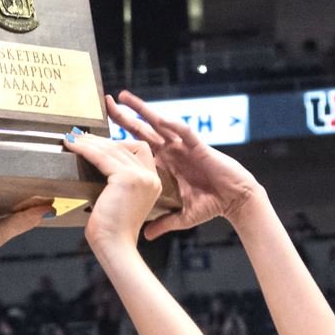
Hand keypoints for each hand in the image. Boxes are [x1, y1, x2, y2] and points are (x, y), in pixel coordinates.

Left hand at [61, 132, 159, 253]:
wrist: (114, 246)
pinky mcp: (128, 178)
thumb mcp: (118, 200)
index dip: (117, 143)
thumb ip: (116, 182)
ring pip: (112, 149)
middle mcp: (151, 178)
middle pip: (125, 146)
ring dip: (90, 142)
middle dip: (100, 140)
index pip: (138, 150)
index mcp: (153, 182)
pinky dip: (85, 149)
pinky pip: (102, 156)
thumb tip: (96, 162)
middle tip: (79, 137)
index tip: (96, 142)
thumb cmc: (111, 230)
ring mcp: (142, 177)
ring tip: (72, 139)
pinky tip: (72, 146)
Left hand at [106, 90, 261, 238]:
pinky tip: (158, 118)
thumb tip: (146, 236)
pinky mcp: (198, 147)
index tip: (100, 134)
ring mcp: (183, 147)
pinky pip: (184, 132)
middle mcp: (171, 151)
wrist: (234, 201)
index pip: (138, 147)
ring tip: (124, 98)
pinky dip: (172, 124)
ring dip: (142, 110)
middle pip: (142, 129)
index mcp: (164, 163)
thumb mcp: (181, 216)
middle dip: (124, 116)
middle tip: (105, 102)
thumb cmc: (211, 205)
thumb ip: (162, 222)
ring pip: (160, 123)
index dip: (121, 139)